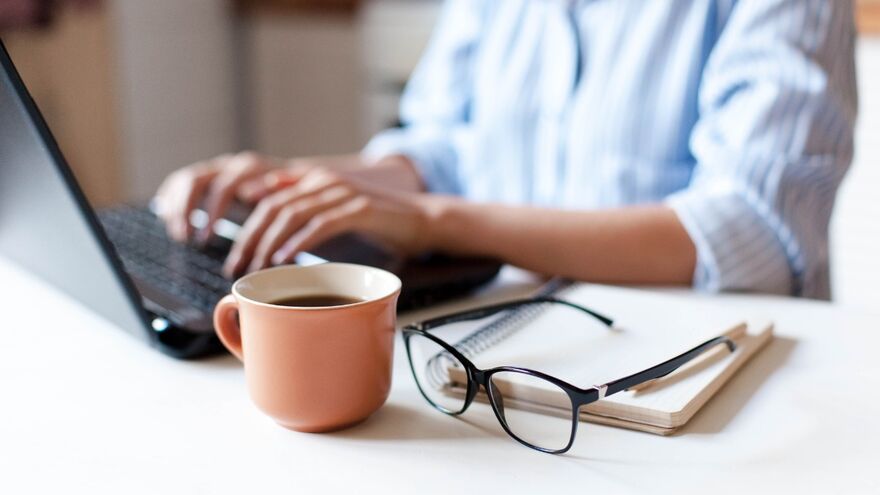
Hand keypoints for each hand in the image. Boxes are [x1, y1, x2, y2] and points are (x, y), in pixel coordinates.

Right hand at [154, 151, 286, 242]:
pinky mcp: (205, 178)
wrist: (295, 182)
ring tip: (179, 236)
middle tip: (186, 239)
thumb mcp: (292, 198)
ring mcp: (215, 170)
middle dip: (187, 210)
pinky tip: (167, 218)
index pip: (222, 186)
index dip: (211, 211)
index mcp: (249, 168)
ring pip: (185, 181)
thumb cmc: (295, 198)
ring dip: (177, 208)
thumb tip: (257, 192)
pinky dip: (171, 199)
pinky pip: (179, 182)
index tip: (206, 238)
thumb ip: (279, 191)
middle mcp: (229, 166)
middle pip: (196, 181)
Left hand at [223, 167, 439, 276]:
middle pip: (272, 207)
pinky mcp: (360, 209)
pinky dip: (299, 242)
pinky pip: (320, 224)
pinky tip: (285, 258)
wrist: (423, 219)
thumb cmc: (378, 222)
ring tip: (257, 266)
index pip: (267, 199)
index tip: (235, 257)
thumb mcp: (336, 212)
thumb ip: (305, 209)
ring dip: (269, 243)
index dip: (244, 227)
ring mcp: (342, 193)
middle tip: (237, 267)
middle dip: (249, 239)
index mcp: (314, 180)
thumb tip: (267, 211)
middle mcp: (324, 181)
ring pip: (291, 214)